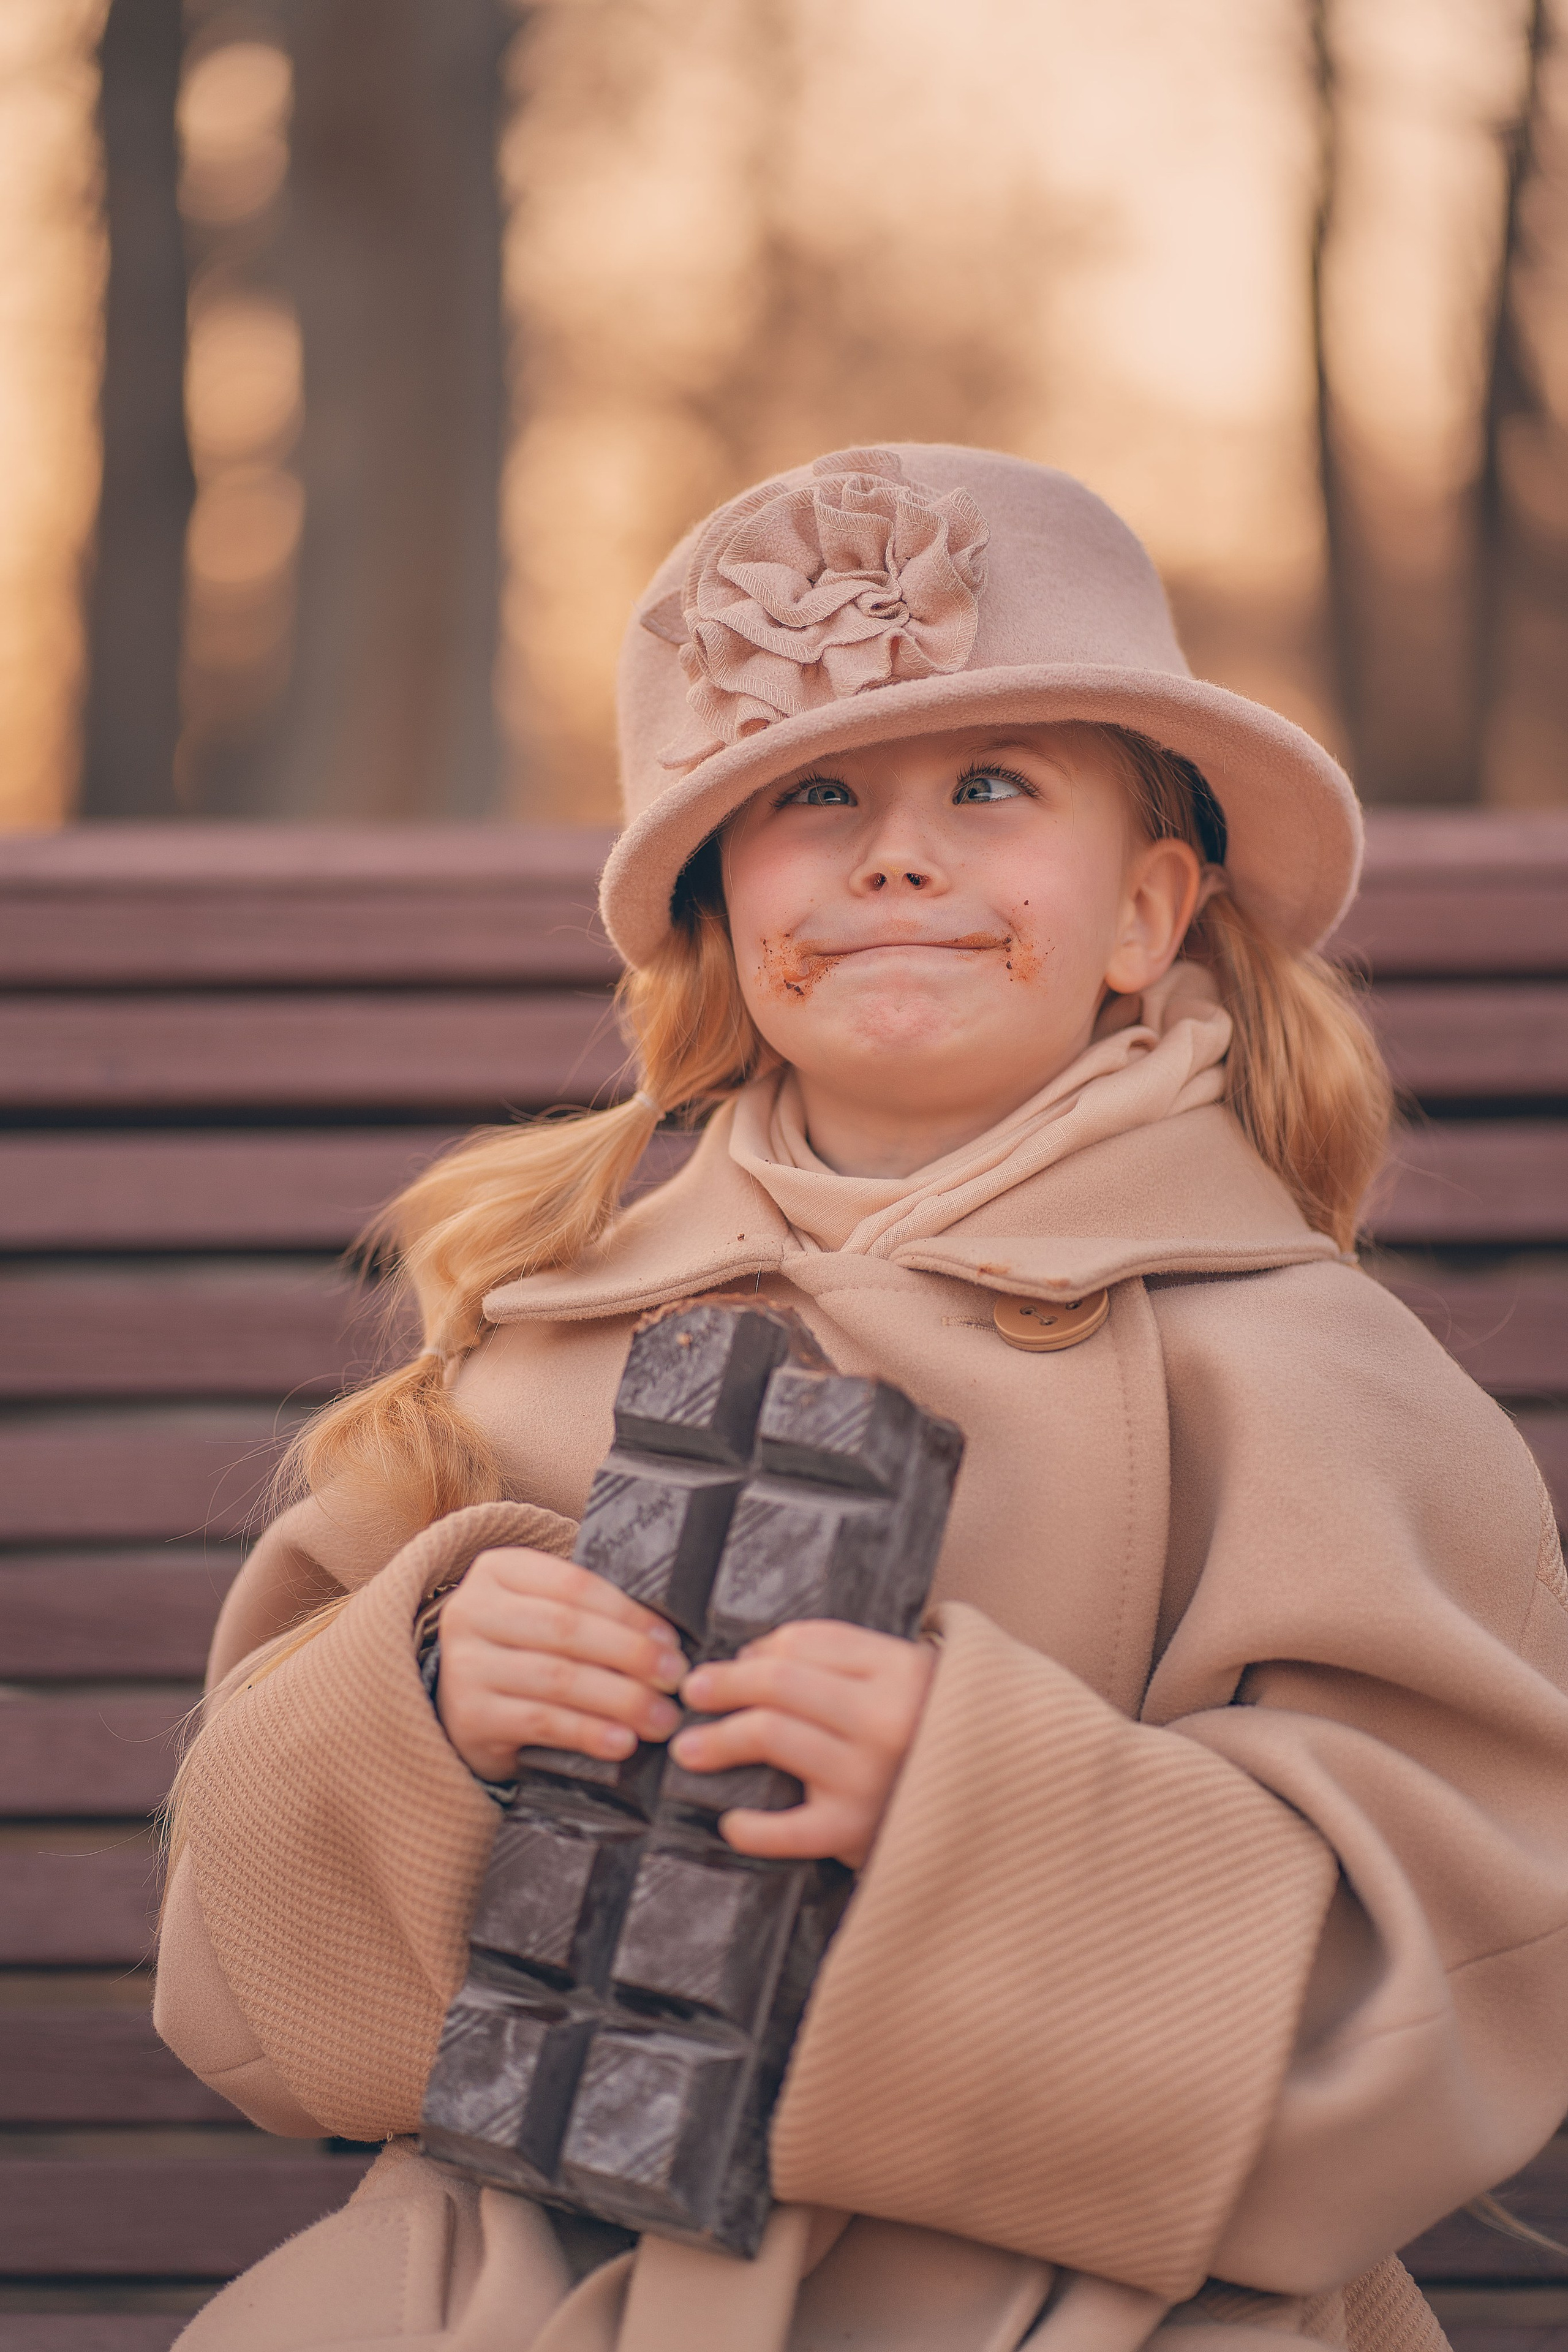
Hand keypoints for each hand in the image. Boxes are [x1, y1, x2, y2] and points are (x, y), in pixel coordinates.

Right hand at [436, 1547, 684, 1781]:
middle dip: (631, 1655)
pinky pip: (541, 1722)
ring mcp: (464, 1666)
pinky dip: (588, 1733)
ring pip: (557, 1678)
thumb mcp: (544, 1616)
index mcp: (498, 1571)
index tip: (671, 1641)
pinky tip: (622, 1742)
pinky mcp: (468, 1717)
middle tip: (676, 1679)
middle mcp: (471, 1611)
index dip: (628, 1614)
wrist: (463, 1707)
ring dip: (620, 1699)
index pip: (574, 1585)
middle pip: (566, 1629)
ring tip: (661, 1718)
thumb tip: (667, 1640)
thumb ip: (591, 1613)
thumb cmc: (523, 1652)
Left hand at [672, 1621, 935, 1869]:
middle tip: (692, 1692)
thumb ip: (847, 1661)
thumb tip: (756, 1657)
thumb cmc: (937, 1736)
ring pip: (770, 1734)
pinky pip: (787, 1828)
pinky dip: (751, 1827)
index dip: (760, 1648)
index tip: (737, 1662)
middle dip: (724, 1683)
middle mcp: (884, 1717)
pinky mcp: (857, 1830)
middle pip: (779, 1680)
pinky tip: (730, 1822)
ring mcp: (868, 1774)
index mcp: (900, 1669)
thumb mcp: (911, 1680)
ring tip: (687, 1749)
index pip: (807, 1641)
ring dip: (718, 1739)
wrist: (1003, 1805)